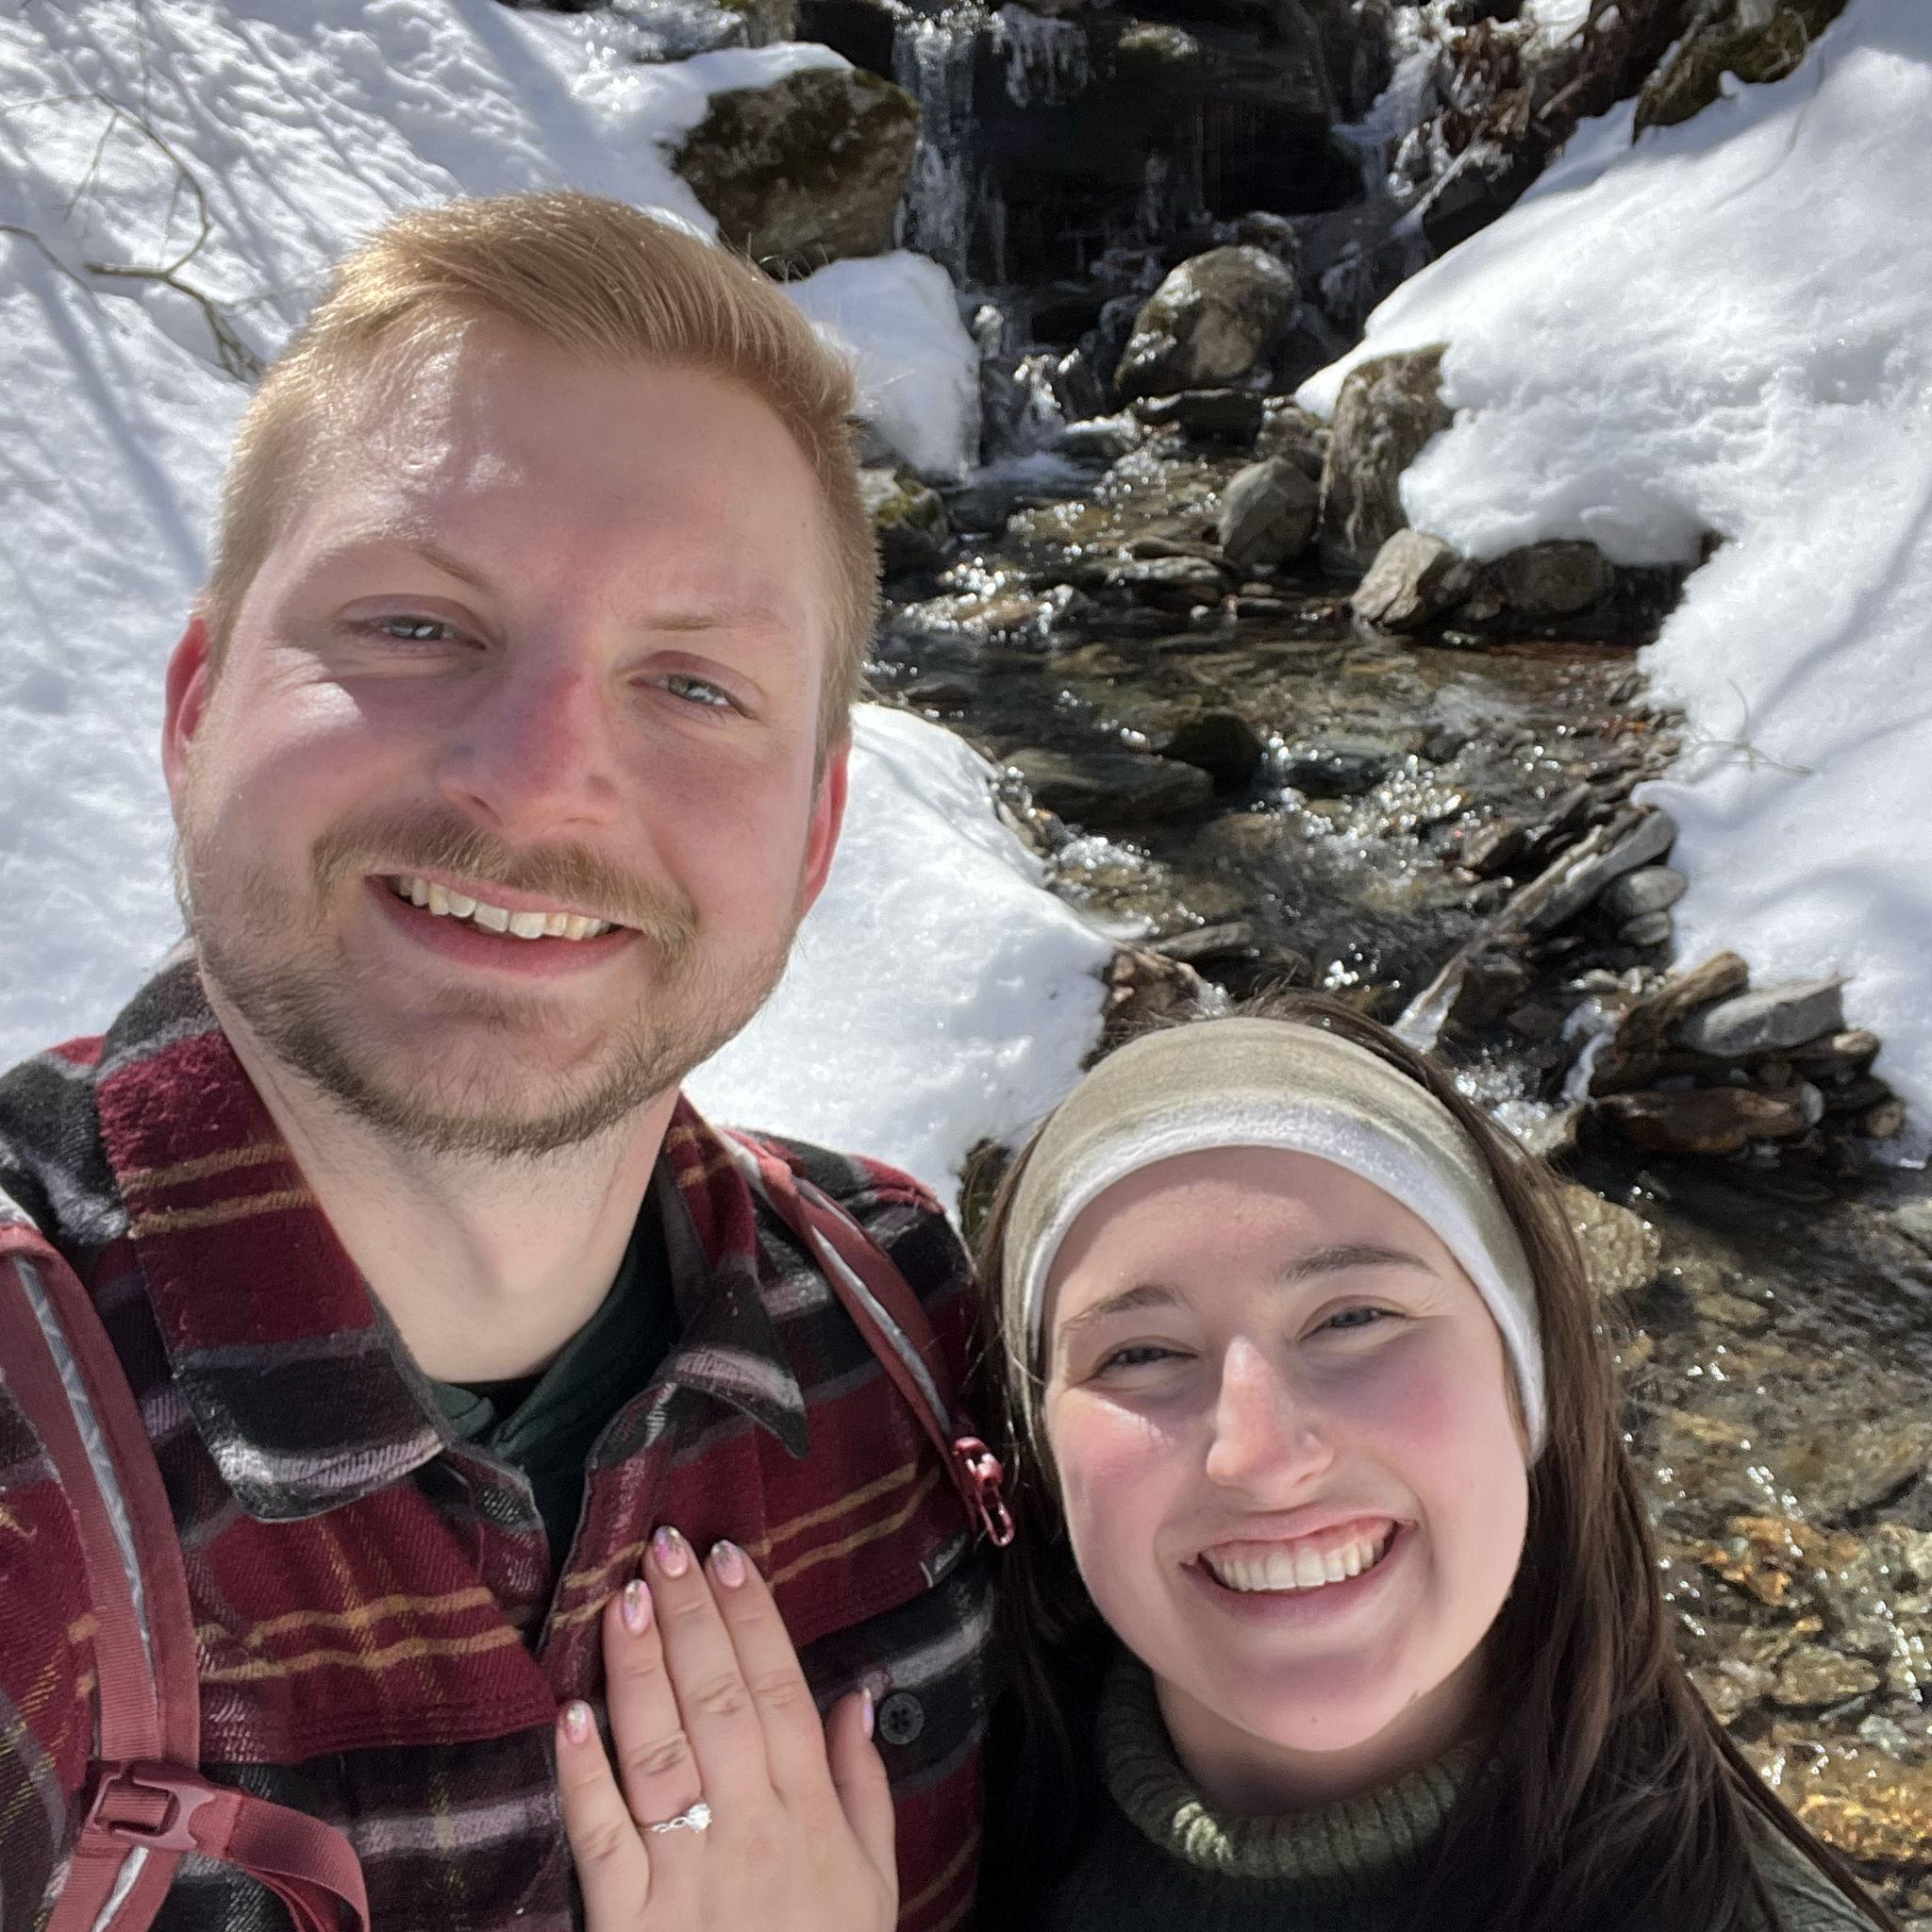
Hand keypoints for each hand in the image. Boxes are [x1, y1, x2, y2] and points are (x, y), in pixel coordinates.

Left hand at [556, 1526, 897, 1931]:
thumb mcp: (873, 1884)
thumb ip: (862, 1786)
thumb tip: (855, 1692)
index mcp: (810, 1818)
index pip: (783, 1694)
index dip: (754, 1621)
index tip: (728, 1557)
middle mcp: (751, 1833)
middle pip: (722, 1706)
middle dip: (694, 1621)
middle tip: (666, 1547)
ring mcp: (686, 1877)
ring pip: (662, 1755)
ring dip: (641, 1672)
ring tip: (625, 1599)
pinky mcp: (629, 1924)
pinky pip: (603, 1840)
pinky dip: (585, 1776)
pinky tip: (572, 1712)